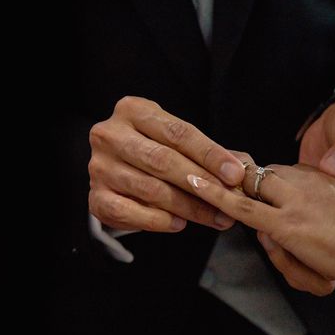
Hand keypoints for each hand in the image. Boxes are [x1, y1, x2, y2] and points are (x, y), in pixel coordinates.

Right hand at [88, 96, 244, 231]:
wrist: (115, 166)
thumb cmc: (153, 149)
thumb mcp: (173, 139)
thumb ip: (202, 152)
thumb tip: (239, 170)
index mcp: (133, 110)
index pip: (178, 133)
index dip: (210, 155)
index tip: (236, 174)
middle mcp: (110, 135)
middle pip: (163, 161)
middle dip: (202, 182)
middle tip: (229, 200)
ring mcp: (99, 167)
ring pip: (151, 190)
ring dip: (189, 207)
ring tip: (216, 217)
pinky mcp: (95, 197)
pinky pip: (130, 212)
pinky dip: (158, 221)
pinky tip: (180, 224)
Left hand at [186, 162, 334, 290]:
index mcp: (325, 176)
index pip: (285, 172)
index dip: (263, 174)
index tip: (245, 170)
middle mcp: (306, 181)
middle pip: (262, 174)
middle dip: (237, 175)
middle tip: (208, 170)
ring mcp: (293, 202)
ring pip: (247, 185)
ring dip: (218, 180)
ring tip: (190, 175)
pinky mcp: (285, 225)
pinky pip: (242, 207)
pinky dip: (215, 195)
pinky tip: (195, 185)